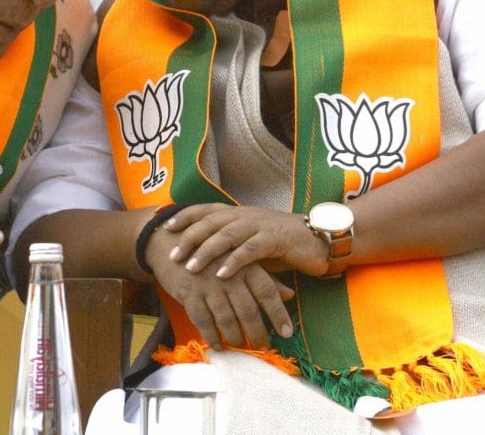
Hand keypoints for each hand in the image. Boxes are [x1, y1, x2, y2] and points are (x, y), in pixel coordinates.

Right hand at [146, 224, 294, 348]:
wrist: (171, 243)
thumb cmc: (212, 254)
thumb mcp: (240, 261)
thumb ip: (265, 278)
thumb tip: (290, 295)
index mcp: (244, 264)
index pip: (267, 292)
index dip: (278, 314)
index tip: (287, 333)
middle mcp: (228, 275)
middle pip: (248, 311)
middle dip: (257, 333)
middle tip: (262, 346)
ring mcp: (207, 285)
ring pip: (226, 320)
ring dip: (235, 337)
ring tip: (241, 345)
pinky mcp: (188, 294)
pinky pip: (203, 322)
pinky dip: (212, 336)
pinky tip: (219, 345)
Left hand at [162, 203, 329, 279]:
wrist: (318, 239)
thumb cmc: (281, 243)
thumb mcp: (251, 240)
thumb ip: (230, 244)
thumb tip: (202, 256)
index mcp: (238, 213)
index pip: (206, 210)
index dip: (185, 216)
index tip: (166, 227)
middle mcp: (246, 215)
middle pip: (211, 222)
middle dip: (189, 237)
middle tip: (172, 253)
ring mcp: (260, 225)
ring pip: (227, 235)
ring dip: (206, 251)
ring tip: (190, 266)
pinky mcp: (275, 239)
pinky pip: (250, 250)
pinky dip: (234, 262)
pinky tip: (221, 274)